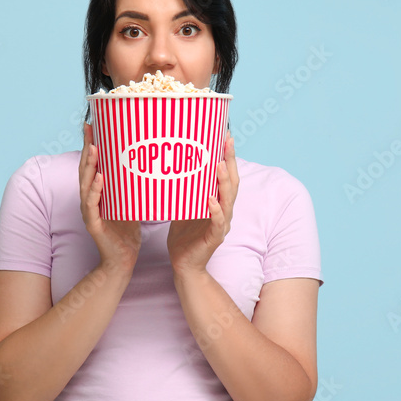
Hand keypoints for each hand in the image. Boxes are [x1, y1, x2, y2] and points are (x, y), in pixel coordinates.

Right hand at [79, 123, 140, 271]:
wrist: (123, 259)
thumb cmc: (128, 230)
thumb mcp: (131, 200)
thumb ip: (134, 183)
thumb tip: (151, 160)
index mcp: (98, 192)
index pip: (94, 164)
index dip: (92, 144)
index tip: (93, 124)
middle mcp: (90, 199)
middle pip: (85, 169)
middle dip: (88, 148)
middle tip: (90, 129)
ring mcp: (90, 211)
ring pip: (85, 184)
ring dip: (89, 166)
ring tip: (94, 149)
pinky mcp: (93, 225)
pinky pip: (92, 206)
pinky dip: (95, 191)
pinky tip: (99, 179)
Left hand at [167, 133, 237, 276]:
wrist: (183, 264)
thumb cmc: (183, 236)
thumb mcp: (181, 206)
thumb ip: (182, 189)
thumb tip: (168, 165)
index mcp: (218, 202)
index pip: (226, 176)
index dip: (227, 156)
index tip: (225, 136)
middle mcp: (224, 211)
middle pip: (232, 183)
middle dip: (230, 161)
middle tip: (226, 142)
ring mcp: (221, 225)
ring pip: (228, 200)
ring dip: (224, 182)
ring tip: (219, 165)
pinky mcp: (214, 238)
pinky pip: (217, 223)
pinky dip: (216, 211)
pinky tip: (211, 201)